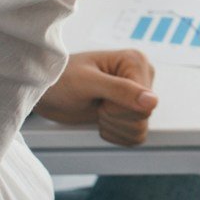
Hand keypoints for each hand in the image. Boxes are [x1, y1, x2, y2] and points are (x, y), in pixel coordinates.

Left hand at [34, 49, 159, 145]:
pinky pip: (134, 136)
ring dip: (113, 126)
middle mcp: (141, 78)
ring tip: (97, 108)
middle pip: (144, 117)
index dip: (119, 107)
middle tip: (97, 102)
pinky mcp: (130, 112)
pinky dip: (114, 134)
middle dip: (115, 117)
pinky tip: (100, 119)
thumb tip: (152, 101)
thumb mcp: (87, 83)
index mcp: (136, 62)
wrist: (47, 92)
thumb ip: (121, 90)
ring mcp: (137, 96)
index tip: (99, 97)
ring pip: (140, 129)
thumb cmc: (60, 79)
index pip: (147, 102)